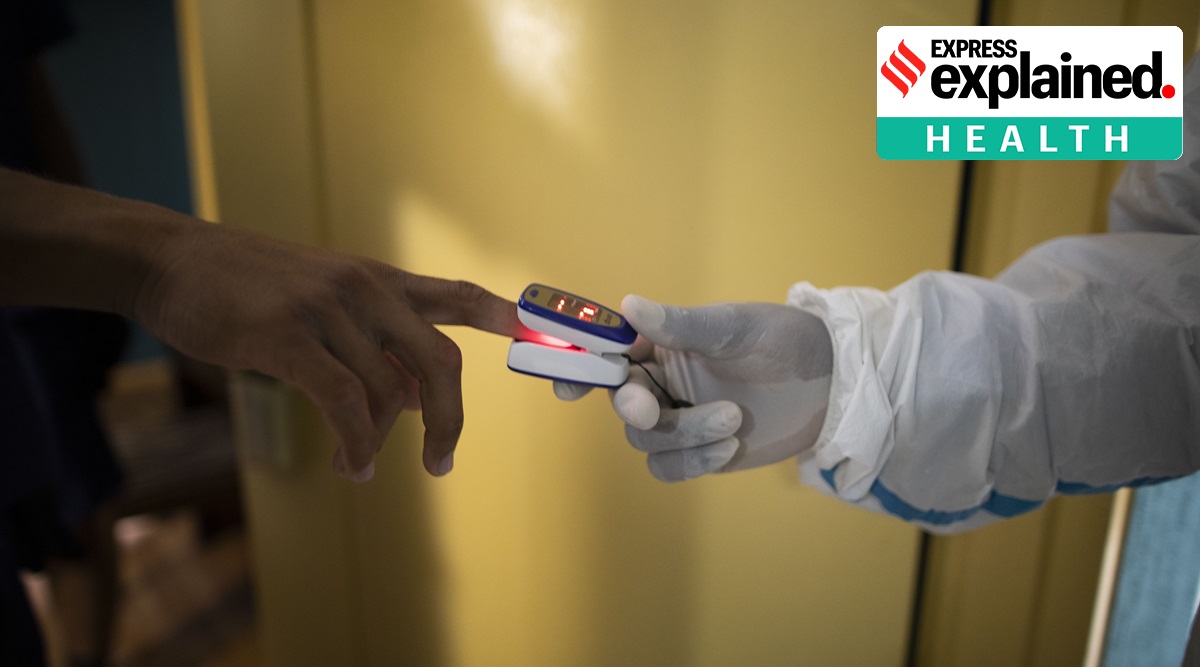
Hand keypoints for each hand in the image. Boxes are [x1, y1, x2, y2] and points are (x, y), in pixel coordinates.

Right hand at [133, 220, 519, 480]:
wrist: (173, 261)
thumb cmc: (249, 287)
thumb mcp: (323, 301)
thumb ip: (372, 344)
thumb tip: (411, 402)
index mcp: (379, 280)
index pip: (459, 292)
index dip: (504, 317)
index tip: (539, 336)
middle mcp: (366, 289)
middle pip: (441, 360)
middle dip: (450, 419)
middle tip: (441, 463)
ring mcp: (330, 310)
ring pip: (388, 392)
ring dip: (380, 444)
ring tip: (359, 469)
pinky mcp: (289, 335)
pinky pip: (344, 402)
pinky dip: (355, 444)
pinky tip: (350, 466)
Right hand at [555, 295, 832, 481]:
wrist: (831, 384)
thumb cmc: (783, 340)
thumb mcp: (734, 326)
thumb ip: (682, 324)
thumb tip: (630, 305)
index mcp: (659, 344)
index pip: (606, 353)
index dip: (578, 368)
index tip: (567, 388)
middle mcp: (661, 381)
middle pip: (620, 403)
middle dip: (632, 407)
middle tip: (648, 408)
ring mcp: (678, 419)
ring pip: (646, 440)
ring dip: (682, 434)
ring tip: (733, 420)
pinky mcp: (698, 453)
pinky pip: (671, 467)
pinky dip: (693, 460)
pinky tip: (729, 447)